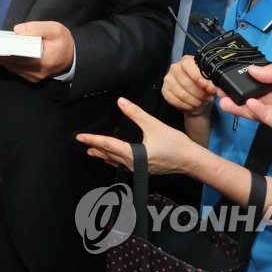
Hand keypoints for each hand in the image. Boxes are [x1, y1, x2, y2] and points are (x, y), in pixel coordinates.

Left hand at [0, 21, 74, 82]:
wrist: (73, 57)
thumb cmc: (63, 42)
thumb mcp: (55, 29)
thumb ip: (37, 28)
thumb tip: (17, 30)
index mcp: (43, 61)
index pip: (19, 56)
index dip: (5, 50)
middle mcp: (36, 72)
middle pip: (12, 63)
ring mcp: (33, 77)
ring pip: (11, 68)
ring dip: (1, 58)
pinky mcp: (31, 78)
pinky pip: (15, 70)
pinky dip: (7, 62)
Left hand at [77, 97, 200, 175]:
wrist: (191, 161)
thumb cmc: (175, 144)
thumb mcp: (154, 125)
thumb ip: (135, 113)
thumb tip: (121, 101)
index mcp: (133, 154)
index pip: (108, 145)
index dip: (93, 140)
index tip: (80, 137)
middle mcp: (133, 164)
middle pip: (109, 155)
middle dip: (95, 148)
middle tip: (82, 144)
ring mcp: (139, 169)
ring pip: (115, 161)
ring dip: (104, 156)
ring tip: (93, 152)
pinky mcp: (145, 169)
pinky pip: (123, 165)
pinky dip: (114, 160)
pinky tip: (113, 159)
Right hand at [162, 55, 215, 115]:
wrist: (198, 99)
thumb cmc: (204, 87)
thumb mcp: (210, 83)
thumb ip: (212, 84)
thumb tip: (213, 87)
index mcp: (186, 61)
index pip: (187, 64)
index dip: (196, 76)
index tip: (205, 85)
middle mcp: (175, 68)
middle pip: (185, 81)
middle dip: (199, 93)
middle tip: (207, 97)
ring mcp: (168, 79)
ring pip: (181, 93)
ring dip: (194, 101)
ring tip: (201, 102)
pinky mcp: (165, 91)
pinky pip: (176, 101)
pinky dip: (187, 106)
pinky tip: (192, 105)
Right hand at [217, 61, 271, 149]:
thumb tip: (253, 71)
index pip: (265, 79)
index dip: (248, 79)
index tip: (230, 76)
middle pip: (259, 96)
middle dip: (240, 94)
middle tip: (220, 90)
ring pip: (261, 110)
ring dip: (242, 106)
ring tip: (224, 100)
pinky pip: (271, 121)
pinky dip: (258, 114)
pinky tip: (249, 106)